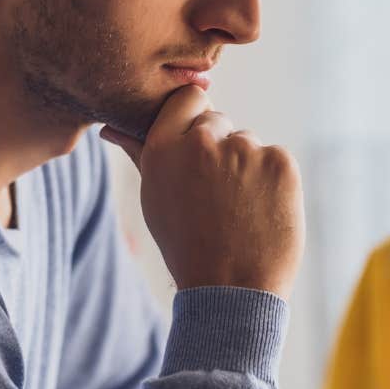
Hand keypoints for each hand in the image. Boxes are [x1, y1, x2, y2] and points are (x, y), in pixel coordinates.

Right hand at [100, 86, 302, 298]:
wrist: (231, 291)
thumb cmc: (187, 247)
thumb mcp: (155, 198)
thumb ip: (139, 154)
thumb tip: (109, 128)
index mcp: (164, 147)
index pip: (189, 98)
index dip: (196, 118)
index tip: (199, 145)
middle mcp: (203, 141)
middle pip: (220, 122)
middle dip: (221, 149)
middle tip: (218, 196)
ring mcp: (245, 150)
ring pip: (249, 144)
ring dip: (247, 167)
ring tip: (239, 211)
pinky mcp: (280, 162)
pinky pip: (276, 160)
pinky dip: (274, 182)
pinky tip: (262, 212)